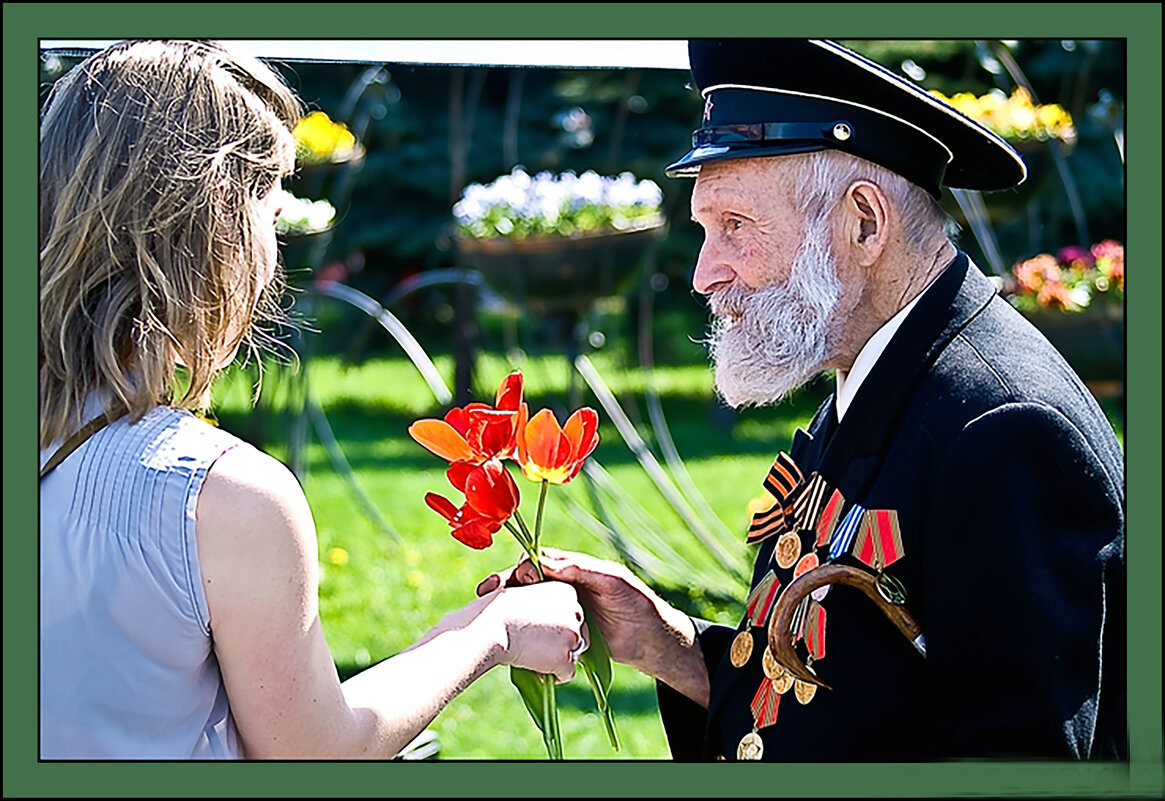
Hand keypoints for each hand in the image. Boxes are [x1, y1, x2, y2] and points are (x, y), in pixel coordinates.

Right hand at [477, 549, 695, 677]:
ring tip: (485, 617)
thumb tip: (545, 561)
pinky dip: (521, 636)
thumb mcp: (610, 579)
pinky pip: (537, 633)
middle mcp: (560, 590)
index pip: (535, 565)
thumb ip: (581, 568)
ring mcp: (558, 614)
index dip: (517, 571)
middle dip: (502, 589)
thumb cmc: (633, 602)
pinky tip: (507, 641)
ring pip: (526, 609)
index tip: (505, 580)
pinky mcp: (561, 636)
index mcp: (569, 572)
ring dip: (505, 612)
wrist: (648, 638)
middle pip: (524, 587)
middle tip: (484, 595)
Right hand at [479, 580, 586, 683]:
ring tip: (534, 656)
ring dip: (558, 658)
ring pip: (575, 653)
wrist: (488, 625)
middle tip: (536, 646)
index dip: (556, 626)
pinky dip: (554, 675)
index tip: (536, 629)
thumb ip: (546, 610)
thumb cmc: (498, 610)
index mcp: (567, 591)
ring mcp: (571, 634)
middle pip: (578, 633)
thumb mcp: (527, 597)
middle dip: (562, 643)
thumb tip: (557, 636)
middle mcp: (575, 610)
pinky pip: (568, 673)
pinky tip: (537, 669)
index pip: (573, 614)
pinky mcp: (564, 657)